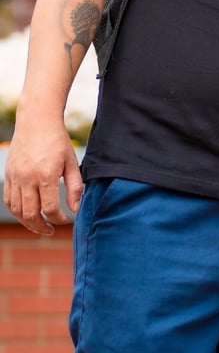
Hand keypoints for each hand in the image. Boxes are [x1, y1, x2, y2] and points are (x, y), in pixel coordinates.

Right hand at [3, 117, 82, 234]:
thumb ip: (75, 187)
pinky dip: (16, 211)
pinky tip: (27, 213)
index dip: (58, 219)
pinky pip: (9, 200)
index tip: (65, 219)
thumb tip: (75, 209)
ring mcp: (15, 177)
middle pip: (30, 214)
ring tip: (39, 225)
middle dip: (41, 227)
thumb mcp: (71, 162)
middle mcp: (27, 178)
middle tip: (50, 230)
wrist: (37, 121)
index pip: (50, 209)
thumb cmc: (57, 141)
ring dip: (27, 222)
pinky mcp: (8, 175)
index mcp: (46, 175)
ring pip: (17, 210)